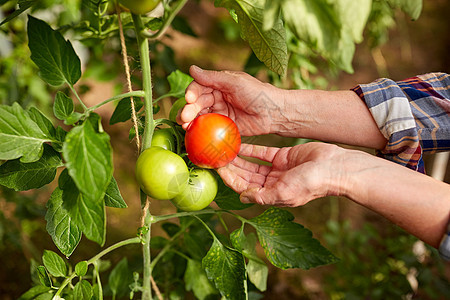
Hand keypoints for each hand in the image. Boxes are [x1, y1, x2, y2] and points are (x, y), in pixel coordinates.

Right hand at [178, 65, 282, 135]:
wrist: (275, 113)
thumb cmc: (258, 93)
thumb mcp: (235, 83)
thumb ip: (213, 77)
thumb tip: (191, 68)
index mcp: (219, 83)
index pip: (199, 87)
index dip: (192, 92)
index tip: (189, 98)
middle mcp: (218, 97)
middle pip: (198, 103)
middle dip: (189, 109)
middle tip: (184, 117)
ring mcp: (221, 112)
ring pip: (201, 116)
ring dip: (191, 121)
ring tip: (184, 126)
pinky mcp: (225, 126)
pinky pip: (209, 128)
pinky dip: (200, 131)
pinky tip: (192, 134)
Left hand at [217, 142, 345, 206]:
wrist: (336, 167)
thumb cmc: (314, 183)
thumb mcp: (285, 192)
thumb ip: (263, 196)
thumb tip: (242, 198)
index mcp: (272, 195)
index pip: (244, 188)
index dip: (230, 179)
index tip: (217, 169)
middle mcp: (272, 184)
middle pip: (245, 176)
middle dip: (231, 167)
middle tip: (216, 156)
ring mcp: (277, 170)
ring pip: (251, 164)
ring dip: (238, 158)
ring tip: (224, 148)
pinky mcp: (283, 156)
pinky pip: (263, 152)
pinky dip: (251, 149)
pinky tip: (238, 143)